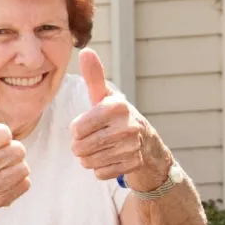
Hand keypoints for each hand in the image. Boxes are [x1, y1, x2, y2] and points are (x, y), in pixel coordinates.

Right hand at [0, 84, 30, 210]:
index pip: (4, 133)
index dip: (4, 134)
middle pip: (17, 150)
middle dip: (13, 150)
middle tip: (0, 156)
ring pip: (23, 167)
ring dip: (18, 165)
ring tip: (3, 168)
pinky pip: (25, 184)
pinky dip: (20, 181)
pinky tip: (6, 181)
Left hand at [70, 49, 169, 187]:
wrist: (149, 146)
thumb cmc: (117, 118)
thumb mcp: (105, 97)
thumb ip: (93, 77)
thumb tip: (85, 51)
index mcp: (116, 107)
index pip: (76, 129)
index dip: (77, 130)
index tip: (90, 125)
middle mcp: (128, 126)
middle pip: (80, 148)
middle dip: (81, 147)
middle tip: (95, 140)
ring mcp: (133, 147)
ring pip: (88, 162)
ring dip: (90, 158)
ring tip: (103, 149)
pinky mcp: (134, 165)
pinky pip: (100, 173)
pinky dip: (101, 169)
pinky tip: (112, 159)